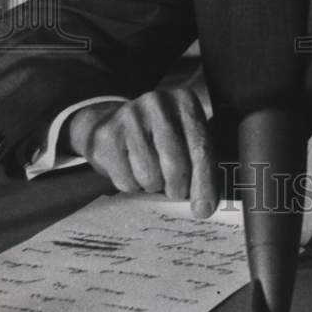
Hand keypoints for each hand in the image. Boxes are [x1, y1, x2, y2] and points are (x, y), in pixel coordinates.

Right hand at [65, 86, 216, 217]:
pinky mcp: (107, 136)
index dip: (204, 182)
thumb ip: (198, 162)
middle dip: (178, 187)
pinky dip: (132, 185)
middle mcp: (158, 103)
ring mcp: (130, 117)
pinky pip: (126, 181)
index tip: (204, 210)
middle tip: (175, 191)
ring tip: (151, 172)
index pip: (200, 147)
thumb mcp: (184, 136)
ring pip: (150, 176)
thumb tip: (204, 206)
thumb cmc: (158, 136)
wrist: (109, 121)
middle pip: (176, 164)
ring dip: (153, 185)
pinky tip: (131, 169)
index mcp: (185, 101)